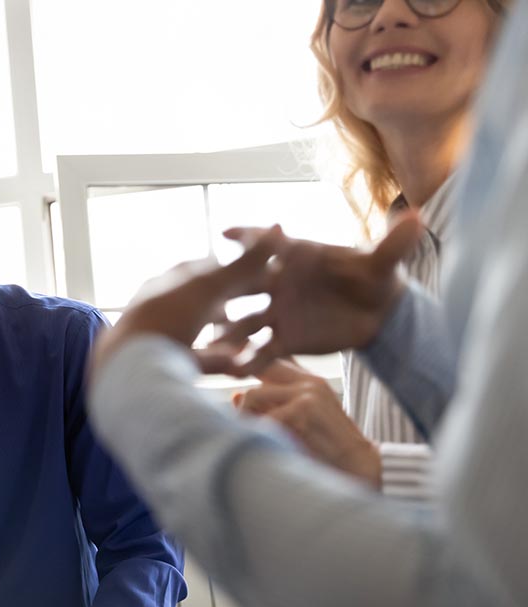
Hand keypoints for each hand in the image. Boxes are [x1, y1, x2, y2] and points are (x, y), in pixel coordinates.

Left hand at [89, 228, 281, 381]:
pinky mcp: (165, 366)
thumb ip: (244, 263)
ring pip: (200, 332)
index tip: (265, 271)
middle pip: (204, 301)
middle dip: (231, 302)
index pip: (206, 268)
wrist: (127, 366)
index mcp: (168, 281)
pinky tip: (238, 365)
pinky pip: (198, 360)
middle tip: (264, 306)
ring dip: (226, 334)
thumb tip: (278, 227)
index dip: (236, 268)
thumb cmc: (166, 318)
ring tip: (252, 338)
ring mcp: (162, 336)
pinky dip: (218, 360)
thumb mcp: (209, 287)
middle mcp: (162, 306)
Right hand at [213, 215, 420, 374]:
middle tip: (204, 292)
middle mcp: (278, 283)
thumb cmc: (375, 279)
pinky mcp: (282, 340)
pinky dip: (249, 361)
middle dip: (225, 289)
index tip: (227, 233)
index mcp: (296, 257)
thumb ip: (394, 244)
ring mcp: (276, 313)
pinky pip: (261, 351)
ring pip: (245, 322)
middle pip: (245, 284)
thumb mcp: (384, 263)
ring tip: (214, 344)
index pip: (268, 245)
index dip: (250, 237)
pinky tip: (235, 372)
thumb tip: (419, 217)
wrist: (378, 315)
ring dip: (229, 333)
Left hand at [233, 359, 380, 486]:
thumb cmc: (325, 450)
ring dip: (246, 418)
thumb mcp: (295, 424)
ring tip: (257, 438)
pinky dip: (260, 434)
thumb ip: (269, 407)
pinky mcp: (305, 408)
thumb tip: (235, 396)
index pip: (267, 365)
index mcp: (309, 381)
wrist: (358, 467)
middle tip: (243, 426)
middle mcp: (309, 382)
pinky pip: (264, 418)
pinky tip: (271, 446)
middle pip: (255, 377)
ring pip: (252, 395)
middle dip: (243, 404)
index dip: (245, 374)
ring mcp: (308, 393)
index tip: (234, 395)